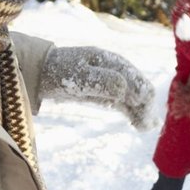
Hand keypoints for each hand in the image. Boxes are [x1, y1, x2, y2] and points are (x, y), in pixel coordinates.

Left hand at [39, 46, 156, 129]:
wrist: (43, 73)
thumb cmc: (59, 71)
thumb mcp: (77, 76)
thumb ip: (100, 81)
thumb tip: (125, 89)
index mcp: (112, 62)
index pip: (136, 80)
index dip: (142, 97)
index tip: (141, 113)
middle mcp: (117, 71)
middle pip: (141, 89)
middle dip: (145, 107)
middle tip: (144, 125)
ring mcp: (114, 83)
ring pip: (135, 99)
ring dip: (142, 112)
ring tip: (146, 128)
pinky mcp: (108, 94)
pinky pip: (126, 105)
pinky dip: (134, 114)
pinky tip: (142, 126)